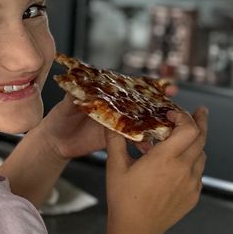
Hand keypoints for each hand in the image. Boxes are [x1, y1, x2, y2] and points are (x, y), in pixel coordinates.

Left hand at [36, 78, 179, 159]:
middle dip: (161, 106)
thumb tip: (76, 86)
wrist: (56, 142)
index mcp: (108, 96)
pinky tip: (151, 148)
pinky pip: (134, 141)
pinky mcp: (117, 140)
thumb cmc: (60, 118)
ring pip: (142, 123)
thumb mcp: (66, 105)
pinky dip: (144, 144)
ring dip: (156, 126)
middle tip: (176, 108)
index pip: (131, 88)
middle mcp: (117, 109)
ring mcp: (119, 125)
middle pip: (143, 105)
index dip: (149, 87)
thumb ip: (74, 96)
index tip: (166, 85)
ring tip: (169, 130)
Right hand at [103, 106, 207, 233]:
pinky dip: (193, 163)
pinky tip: (180, 165)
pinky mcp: (193, 195)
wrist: (136, 230)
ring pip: (202, 155)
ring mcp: (191, 183)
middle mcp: (183, 169)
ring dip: (196, 143)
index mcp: (165, 158)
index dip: (184, 117)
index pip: (188, 129)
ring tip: (186, 139)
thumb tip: (111, 124)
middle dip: (201, 122)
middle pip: (202, 138)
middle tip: (200, 112)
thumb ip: (116, 141)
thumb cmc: (124, 199)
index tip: (174, 114)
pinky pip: (199, 173)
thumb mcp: (115, 167)